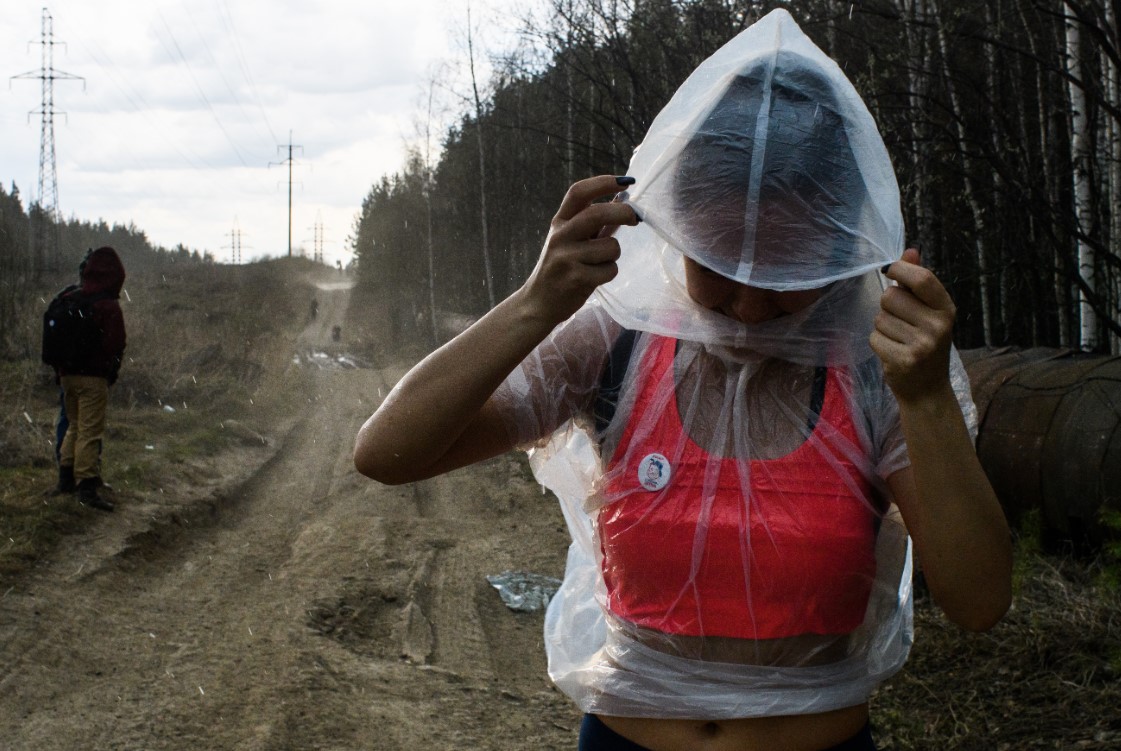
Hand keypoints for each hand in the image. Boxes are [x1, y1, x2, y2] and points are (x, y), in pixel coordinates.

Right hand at [520, 175, 638, 325]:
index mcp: (559, 222)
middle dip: (623, 213)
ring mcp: (567, 258)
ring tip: (599, 263)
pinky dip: (609, 272)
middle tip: (635, 218)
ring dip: (613, 255)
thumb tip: (623, 201)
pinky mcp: (577, 279)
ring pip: (610, 247)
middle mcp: (560, 236)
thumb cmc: (560, 268)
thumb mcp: (571, 240)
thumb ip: (596, 223)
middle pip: (597, 213)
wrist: (539, 302)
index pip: (578, 193)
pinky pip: (610, 269)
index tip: (625, 181)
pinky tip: (595, 278)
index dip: (602, 183)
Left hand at [870, 248, 956, 403]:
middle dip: (888, 306)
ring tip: (899, 339)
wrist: (928, 390)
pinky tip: (893, 352)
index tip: (890, 271)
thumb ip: (917, 282)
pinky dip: (878, 343)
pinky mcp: (903, 360)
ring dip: (883, 327)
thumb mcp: (929, 313)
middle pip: (891, 297)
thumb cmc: (926, 345)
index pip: (922, 278)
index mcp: (947, 309)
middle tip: (901, 322)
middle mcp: (938, 326)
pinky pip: (874, 337)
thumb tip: (909, 251)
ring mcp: (921, 345)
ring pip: (880, 318)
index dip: (900, 270)